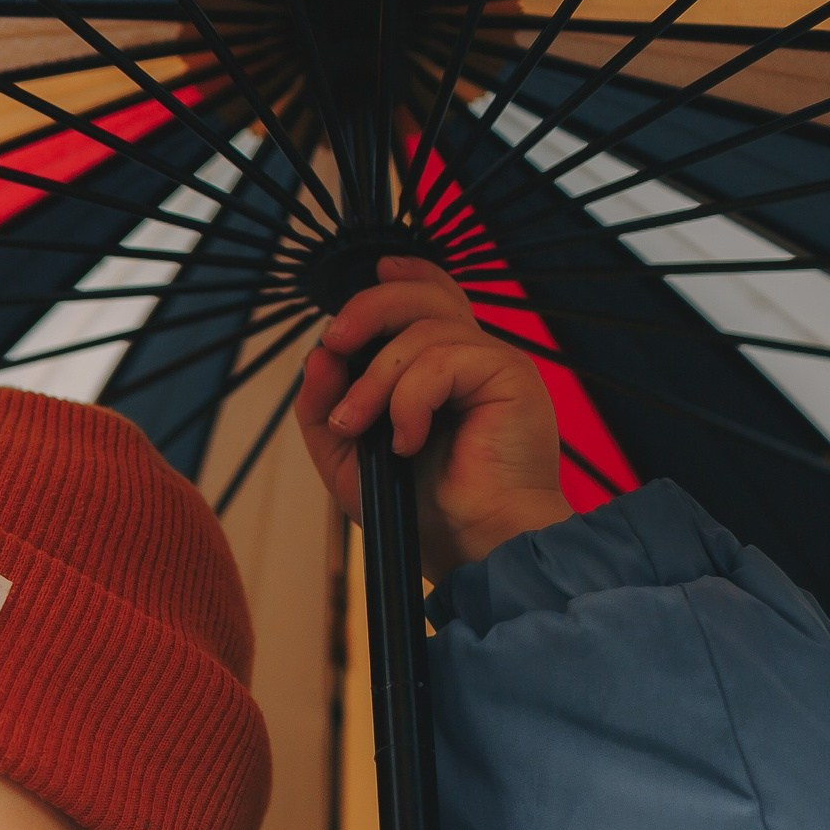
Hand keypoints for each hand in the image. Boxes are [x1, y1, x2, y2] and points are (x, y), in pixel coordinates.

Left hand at [295, 257, 573, 581]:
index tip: (367, 283)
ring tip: (361, 428)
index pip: (430, 297)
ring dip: (376, 380)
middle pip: (423, 295)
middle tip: (335, 345)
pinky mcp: (510, 375)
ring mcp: (494, 363)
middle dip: (367, 310)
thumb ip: (325, 408)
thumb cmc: (420, 513)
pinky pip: (442, 358)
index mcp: (443, 368)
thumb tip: (318, 355)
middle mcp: (473, 358)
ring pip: (423, 330)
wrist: (470, 550)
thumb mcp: (350, 460)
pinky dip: (409, 399)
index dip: (400, 279)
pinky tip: (408, 441)